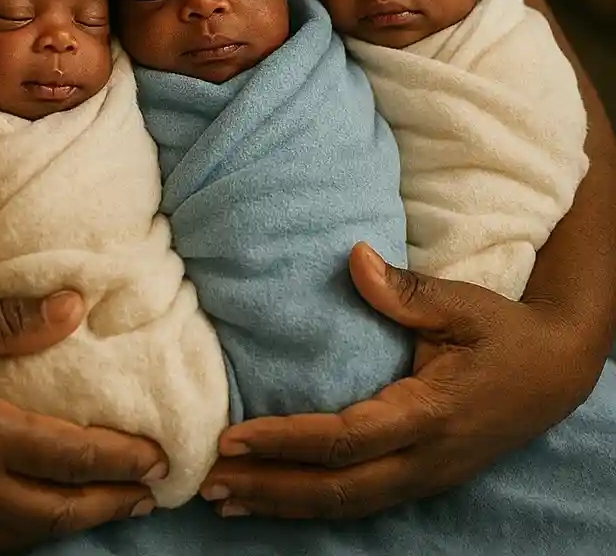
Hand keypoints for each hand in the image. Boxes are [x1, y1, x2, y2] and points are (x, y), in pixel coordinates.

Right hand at [0, 291, 164, 552]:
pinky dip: (18, 541)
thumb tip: (77, 304)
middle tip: (150, 493)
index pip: (70, 455)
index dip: (121, 459)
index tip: (158, 456)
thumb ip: (9, 320)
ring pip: (20, 539)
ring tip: (103, 509)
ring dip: (69, 525)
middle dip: (109, 503)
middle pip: (56, 511)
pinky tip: (29, 526)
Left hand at [200, 244, 599, 520]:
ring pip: (345, 506)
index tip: (233, 436)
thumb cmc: (502, 332)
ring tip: (223, 499)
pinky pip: (358, 502)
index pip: (346, 440)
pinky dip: (310, 504)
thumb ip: (407, 291)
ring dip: (283, 504)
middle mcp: (424, 459)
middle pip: (337, 489)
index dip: (287, 441)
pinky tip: (273, 499)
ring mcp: (424, 478)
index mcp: (430, 414)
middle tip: (209, 481)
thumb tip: (355, 259)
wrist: (555, 373)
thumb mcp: (462, 304)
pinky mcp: (421, 481)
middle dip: (270, 488)